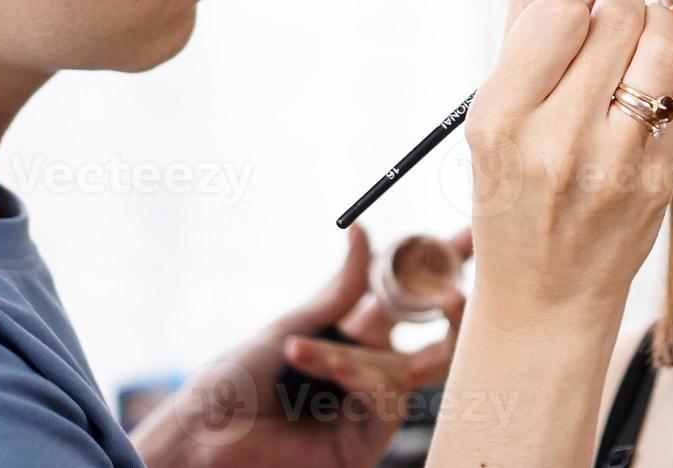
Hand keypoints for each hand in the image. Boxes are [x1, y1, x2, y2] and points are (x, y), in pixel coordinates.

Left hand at [130, 224, 469, 467]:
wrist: (203, 434)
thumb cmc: (235, 380)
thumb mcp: (292, 324)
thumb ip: (340, 289)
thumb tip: (362, 232)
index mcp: (354, 337)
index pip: (409, 298)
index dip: (440, 268)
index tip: (469, 235)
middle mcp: (370, 370)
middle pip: (435, 338)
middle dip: (453, 310)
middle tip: (454, 292)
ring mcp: (370, 407)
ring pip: (411, 371)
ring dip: (362, 354)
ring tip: (305, 352)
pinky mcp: (365, 440)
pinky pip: (384, 402)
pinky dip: (355, 378)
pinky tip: (322, 369)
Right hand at [463, 0, 672, 321]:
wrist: (545, 293)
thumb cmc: (514, 190)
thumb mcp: (490, 116)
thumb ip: (527, 33)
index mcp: (500, 119)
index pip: (560, 11)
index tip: (579, 2)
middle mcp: (555, 141)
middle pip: (618, 15)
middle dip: (618, 3)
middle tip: (610, 24)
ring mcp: (615, 162)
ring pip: (662, 40)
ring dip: (654, 26)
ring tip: (635, 46)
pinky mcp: (660, 178)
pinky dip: (669, 68)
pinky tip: (650, 81)